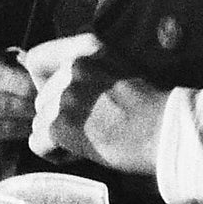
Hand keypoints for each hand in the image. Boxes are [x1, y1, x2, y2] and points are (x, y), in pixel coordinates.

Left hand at [22, 33, 168, 175]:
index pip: (35, 58)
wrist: (167, 132)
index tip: (56, 98)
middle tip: (91, 127)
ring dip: (60, 136)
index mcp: (86, 49)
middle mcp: (72, 67)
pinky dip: (56, 154)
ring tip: (93, 138)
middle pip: (41, 100)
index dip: (40, 82)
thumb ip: (86, 70)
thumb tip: (49, 81)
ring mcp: (65, 95)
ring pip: (39, 123)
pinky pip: (38, 144)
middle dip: (59, 117)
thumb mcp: (118, 69)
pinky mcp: (61, 124)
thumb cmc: (151, 108)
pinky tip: (83, 152)